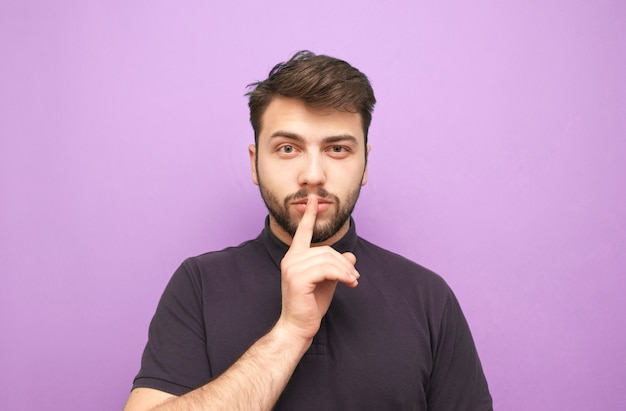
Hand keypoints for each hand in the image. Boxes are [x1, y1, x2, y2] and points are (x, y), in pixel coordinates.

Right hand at [277, 194, 359, 340]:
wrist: (299, 327)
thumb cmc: (310, 305)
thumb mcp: (327, 282)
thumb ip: (337, 267)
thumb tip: (351, 256)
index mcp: (294, 257)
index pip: (302, 232)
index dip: (309, 215)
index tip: (314, 199)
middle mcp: (291, 259)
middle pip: (326, 250)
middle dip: (344, 263)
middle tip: (355, 276)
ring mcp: (292, 267)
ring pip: (329, 259)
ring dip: (346, 270)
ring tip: (353, 281)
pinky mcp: (298, 277)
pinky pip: (327, 269)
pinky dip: (342, 275)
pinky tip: (349, 283)